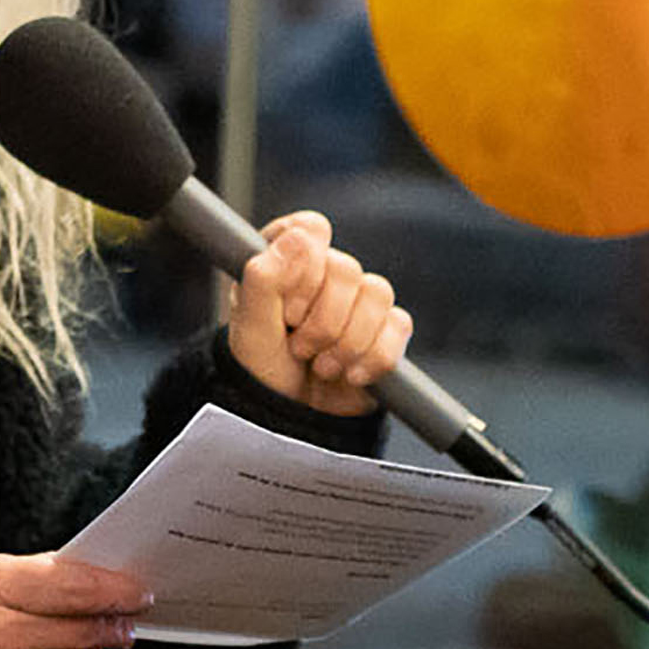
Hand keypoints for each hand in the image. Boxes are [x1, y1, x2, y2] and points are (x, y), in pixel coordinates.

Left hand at [228, 210, 410, 418]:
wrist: (289, 419)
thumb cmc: (262, 368)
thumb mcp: (249, 326)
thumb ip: (263, 277)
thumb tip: (300, 238)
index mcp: (286, 259)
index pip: (309, 229)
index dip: (302, 268)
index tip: (285, 307)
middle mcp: (325, 273)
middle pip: (347, 267)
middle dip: (321, 320)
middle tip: (298, 346)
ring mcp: (359, 301)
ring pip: (378, 293)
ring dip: (346, 341)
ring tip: (321, 365)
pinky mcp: (386, 330)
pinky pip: (398, 326)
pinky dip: (372, 357)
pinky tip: (349, 374)